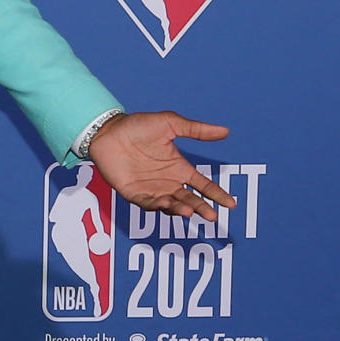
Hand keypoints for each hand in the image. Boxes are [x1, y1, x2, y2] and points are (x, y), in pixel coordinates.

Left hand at [87, 111, 236, 223]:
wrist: (109, 130)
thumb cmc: (139, 126)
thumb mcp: (171, 124)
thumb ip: (196, 130)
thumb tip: (225, 131)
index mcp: (179, 168)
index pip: (203, 185)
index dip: (217, 194)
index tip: (231, 204)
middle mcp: (167, 182)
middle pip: (189, 200)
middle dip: (201, 208)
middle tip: (212, 216)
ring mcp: (151, 189)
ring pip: (170, 205)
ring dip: (180, 209)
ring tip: (189, 210)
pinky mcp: (133, 193)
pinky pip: (147, 203)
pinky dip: (157, 206)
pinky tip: (166, 203)